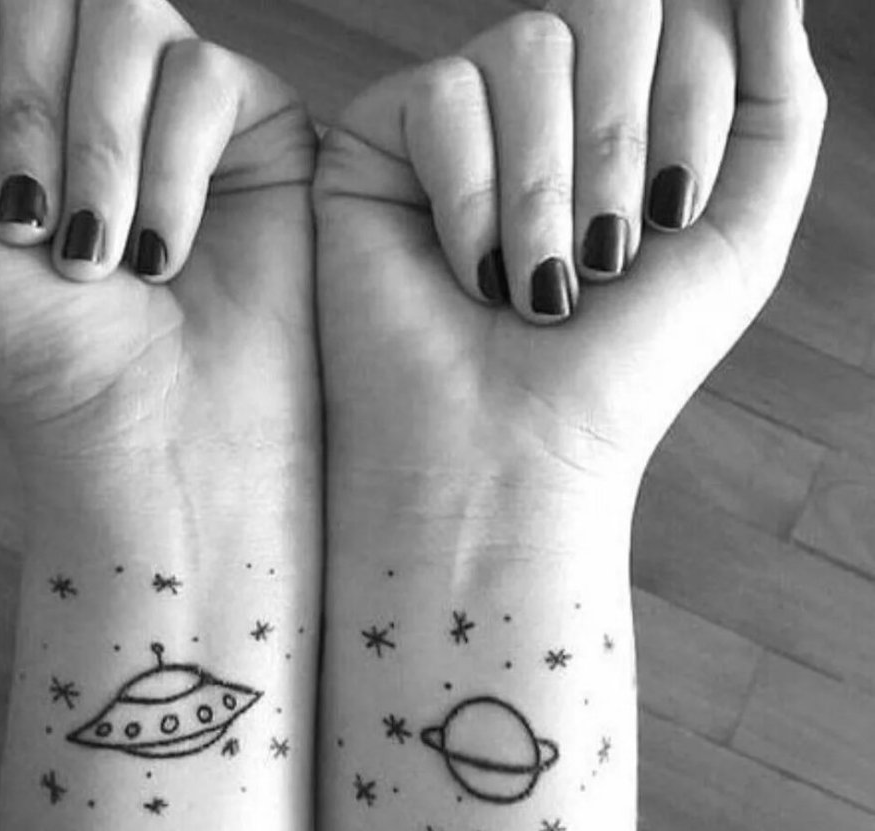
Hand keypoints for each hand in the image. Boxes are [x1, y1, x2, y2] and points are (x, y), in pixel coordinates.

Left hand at [0, 0, 316, 481]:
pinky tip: (164, 255)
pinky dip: (171, 173)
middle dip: (27, 115)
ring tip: (98, 257)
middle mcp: (83, 80)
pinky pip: (202, 76)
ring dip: (100, 150)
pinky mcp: (251, 122)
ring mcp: (169, 94)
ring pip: (126, 15)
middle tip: (31, 227)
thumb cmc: (32, 353)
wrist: (150, 433)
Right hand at [314, 0, 825, 503]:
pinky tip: (467, 273)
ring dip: (547, 187)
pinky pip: (443, 96)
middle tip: (604, 254)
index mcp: (625, 116)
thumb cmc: (615, 370)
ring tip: (534, 288)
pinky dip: (470, 196)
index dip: (693, 105)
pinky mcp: (381, 143)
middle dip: (621, 140)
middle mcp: (545, 103)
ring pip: (529, 46)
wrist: (508, 455)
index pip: (685, 18)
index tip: (673, 218)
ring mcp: (462, 117)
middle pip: (612, 8)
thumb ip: (780, 103)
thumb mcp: (738, 239)